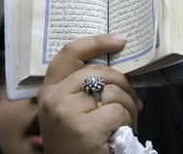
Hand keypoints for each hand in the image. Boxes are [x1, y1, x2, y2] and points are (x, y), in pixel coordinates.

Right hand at [37, 34, 142, 153]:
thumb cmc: (78, 142)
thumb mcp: (71, 110)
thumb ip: (82, 89)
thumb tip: (115, 72)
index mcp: (49, 90)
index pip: (70, 53)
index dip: (95, 42)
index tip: (118, 40)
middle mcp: (53, 98)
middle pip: (100, 71)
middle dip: (125, 84)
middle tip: (133, 101)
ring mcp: (66, 112)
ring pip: (113, 90)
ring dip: (130, 106)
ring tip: (127, 121)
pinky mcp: (84, 129)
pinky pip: (118, 110)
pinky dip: (128, 121)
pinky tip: (121, 133)